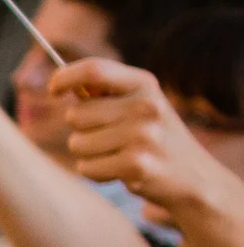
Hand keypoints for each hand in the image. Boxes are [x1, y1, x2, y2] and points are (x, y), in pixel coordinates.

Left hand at [53, 57, 225, 214]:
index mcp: (144, 83)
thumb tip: (63, 83)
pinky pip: (86, 167)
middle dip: (82, 130)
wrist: (192, 176)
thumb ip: (104, 93)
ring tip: (118, 154)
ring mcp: (142, 136)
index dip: (65, 78)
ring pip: (77, 144)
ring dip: (89, 154)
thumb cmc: (153, 137)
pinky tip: (120, 170)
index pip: (94, 70)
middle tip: (110, 138)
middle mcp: (145, 106)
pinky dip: (95, 172)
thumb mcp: (138, 105)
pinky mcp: (135, 165)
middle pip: (75, 115)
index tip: (54, 90)